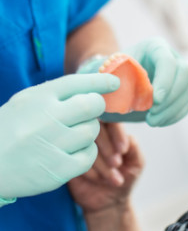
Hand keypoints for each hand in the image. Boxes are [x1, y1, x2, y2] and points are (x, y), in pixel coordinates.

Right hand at [0, 74, 119, 203]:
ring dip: (87, 132)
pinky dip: (85, 153)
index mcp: (36, 98)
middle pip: (92, 106)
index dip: (100, 81)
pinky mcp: (58, 169)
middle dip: (95, 108)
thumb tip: (97, 88)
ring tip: (68, 136)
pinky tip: (72, 152)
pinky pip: (89, 155)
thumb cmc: (10, 130)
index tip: (114, 82)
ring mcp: (52, 144)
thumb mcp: (26, 103)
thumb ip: (57, 94)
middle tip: (87, 113)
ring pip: (91, 131)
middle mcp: (45, 119)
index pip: (76, 83)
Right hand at [69, 123, 142, 228]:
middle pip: (96, 129)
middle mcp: (94, 135)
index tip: (123, 150)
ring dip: (100, 162)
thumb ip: (134, 146)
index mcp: (112, 131)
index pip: (111, 120)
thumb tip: (125, 136)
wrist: (109, 202)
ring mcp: (79, 147)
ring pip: (84, 144)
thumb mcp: (137, 163)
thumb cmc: (126, 177)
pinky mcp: (67, 159)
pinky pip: (73, 158)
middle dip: (108, 148)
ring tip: (112, 178)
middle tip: (117, 164)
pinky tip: (96, 179)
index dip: (117, 133)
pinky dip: (87, 169)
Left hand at [79, 38, 187, 126]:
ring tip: (151, 121)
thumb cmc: (106, 75)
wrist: (113, 84)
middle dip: (172, 97)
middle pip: (185, 74)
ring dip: (171, 110)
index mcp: (154, 47)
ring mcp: (178, 76)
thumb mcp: (102, 72)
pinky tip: (157, 121)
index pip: (168, 60)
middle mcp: (172, 58)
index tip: (155, 100)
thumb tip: (109, 82)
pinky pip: (185, 105)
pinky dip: (173, 116)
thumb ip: (104, 75)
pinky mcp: (179, 93)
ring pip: (186, 92)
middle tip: (153, 114)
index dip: (165, 80)